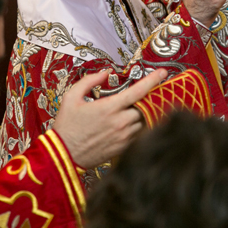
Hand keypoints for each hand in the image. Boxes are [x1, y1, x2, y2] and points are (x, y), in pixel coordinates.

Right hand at [53, 68, 167, 167]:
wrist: (64, 155)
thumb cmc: (67, 126)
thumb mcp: (71, 97)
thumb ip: (89, 81)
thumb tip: (105, 73)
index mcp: (109, 108)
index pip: (138, 91)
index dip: (153, 80)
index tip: (163, 72)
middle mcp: (120, 122)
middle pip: (146, 106)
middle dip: (149, 98)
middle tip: (148, 92)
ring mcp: (124, 137)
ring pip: (145, 121)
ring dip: (145, 112)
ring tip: (138, 107)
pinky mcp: (124, 148)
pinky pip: (140, 134)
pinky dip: (140, 126)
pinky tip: (132, 122)